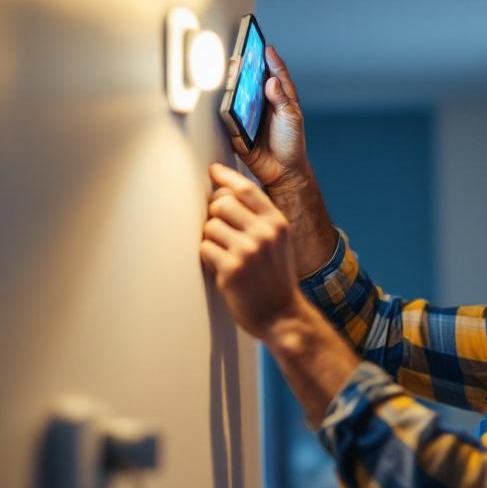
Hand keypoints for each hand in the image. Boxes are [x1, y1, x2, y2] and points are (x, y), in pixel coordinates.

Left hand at [200, 162, 305, 337]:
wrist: (282, 315)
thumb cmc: (276, 278)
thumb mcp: (280, 242)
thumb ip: (260, 218)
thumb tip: (226, 192)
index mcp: (277, 223)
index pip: (246, 188)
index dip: (225, 177)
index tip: (213, 172)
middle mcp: (264, 233)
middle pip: (220, 203)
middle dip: (214, 214)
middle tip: (219, 229)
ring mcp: (247, 251)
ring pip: (209, 226)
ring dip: (211, 239)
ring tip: (224, 254)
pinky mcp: (231, 270)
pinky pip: (204, 249)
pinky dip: (208, 257)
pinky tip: (221, 267)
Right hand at [239, 46, 310, 191]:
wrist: (281, 172)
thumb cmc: (291, 144)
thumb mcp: (292, 119)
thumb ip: (282, 100)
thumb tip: (272, 81)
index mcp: (281, 99)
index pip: (277, 75)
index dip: (271, 60)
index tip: (266, 47)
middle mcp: (264, 104)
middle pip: (253, 81)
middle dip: (247, 67)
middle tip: (242, 54)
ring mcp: (249, 114)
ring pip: (239, 95)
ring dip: (234, 83)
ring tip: (232, 70)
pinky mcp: (238, 127)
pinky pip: (230, 115)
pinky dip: (226, 106)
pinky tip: (224, 97)